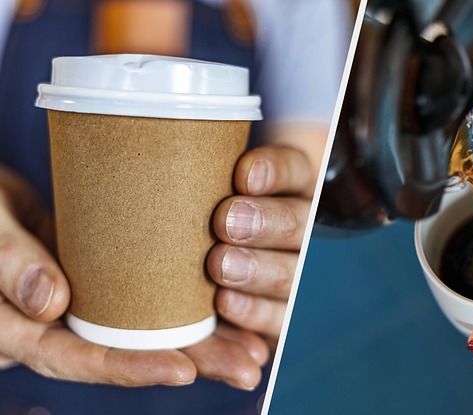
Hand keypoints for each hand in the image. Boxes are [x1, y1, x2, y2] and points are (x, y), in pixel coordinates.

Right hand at [0, 167, 267, 388]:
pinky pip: (149, 296)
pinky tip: (230, 304)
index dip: (130, 366)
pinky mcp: (107, 277)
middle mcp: (61, 324)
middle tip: (247, 366)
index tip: (183, 369)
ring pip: (147, 328)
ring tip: (254, 347)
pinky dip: (187, 301)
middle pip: (128, 352)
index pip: (80, 357)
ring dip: (203, 338)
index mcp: (22, 329)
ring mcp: (87, 301)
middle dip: (192, 361)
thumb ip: (9, 264)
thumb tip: (50, 303)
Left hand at [207, 145, 315, 341]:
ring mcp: (295, 273)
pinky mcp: (282, 314)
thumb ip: (204, 177)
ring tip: (220, 265)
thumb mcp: (210, 187)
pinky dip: (252, 311)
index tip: (244, 174)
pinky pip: (277, 318)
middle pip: (298, 223)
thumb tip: (173, 155)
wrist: (220, 266)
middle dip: (265, 222)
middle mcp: (299, 228)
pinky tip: (226, 303)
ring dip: (258, 269)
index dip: (275, 171)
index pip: (294, 170)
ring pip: (290, 272)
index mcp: (291, 187)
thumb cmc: (206, 211)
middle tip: (226, 222)